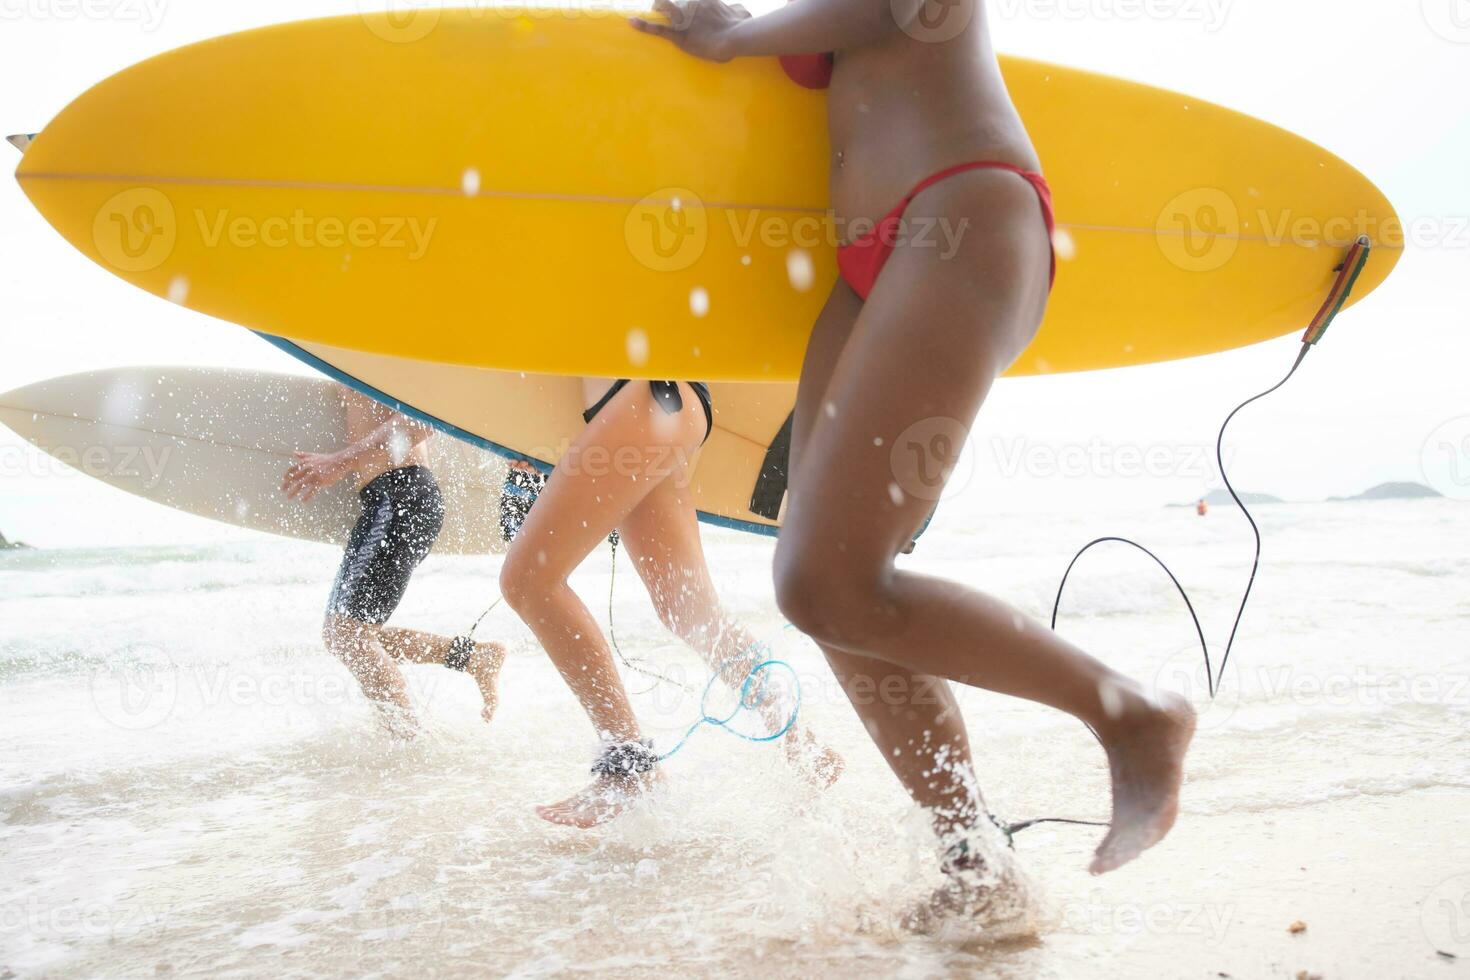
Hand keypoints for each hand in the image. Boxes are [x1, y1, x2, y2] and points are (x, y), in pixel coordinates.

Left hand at [282, 451, 353, 502]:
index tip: (283, 480)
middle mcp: (308, 469)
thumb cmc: (327, 459)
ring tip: (289, 498)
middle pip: (294, 478)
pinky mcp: (321, 481)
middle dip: (287, 485)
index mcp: (305, 463)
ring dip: (294, 492)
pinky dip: (307, 496)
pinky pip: (312, 490)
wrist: (340, 461)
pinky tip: (303, 501)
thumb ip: (303, 455)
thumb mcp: (314, 456)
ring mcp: (314, 475)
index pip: (292, 469)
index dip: (287, 475)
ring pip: (300, 485)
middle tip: (282, 490)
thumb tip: (294, 453)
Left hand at [630, 0, 751, 61]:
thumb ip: (739, 11)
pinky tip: (631, 22)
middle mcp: (691, 5)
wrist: (737, 36)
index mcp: (703, 0)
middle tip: (663, 8)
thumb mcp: (741, 13)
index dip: (683, 0)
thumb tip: (744, 14)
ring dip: (657, 8)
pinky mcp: (679, 35)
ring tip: (654, 9)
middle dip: (666, 3)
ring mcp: (683, 20)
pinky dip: (643, 25)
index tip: (680, 4)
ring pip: (663, 8)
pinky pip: (658, 29)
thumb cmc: (742, 28)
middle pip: (673, 0)